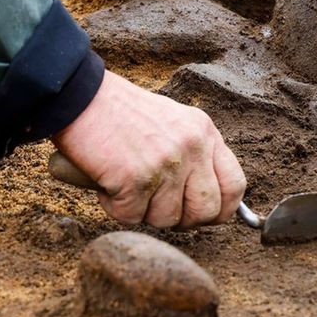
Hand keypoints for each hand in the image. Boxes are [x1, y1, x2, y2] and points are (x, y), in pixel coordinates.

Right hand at [52, 71, 245, 228]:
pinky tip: (107, 183)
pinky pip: (131, 217)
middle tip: (155, 206)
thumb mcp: (173, 123)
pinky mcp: (135, 180)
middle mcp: (191, 147)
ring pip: (167, 220)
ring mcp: (165, 164)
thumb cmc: (119, 113)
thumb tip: (207, 203)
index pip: (235, 185)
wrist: (80, 97)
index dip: (221, 209)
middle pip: (206, 211)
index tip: (203, 215)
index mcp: (204, 132)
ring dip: (142, 212)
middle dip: (181, 219)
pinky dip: (115, 207)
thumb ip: (194, 155)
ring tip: (125, 184)